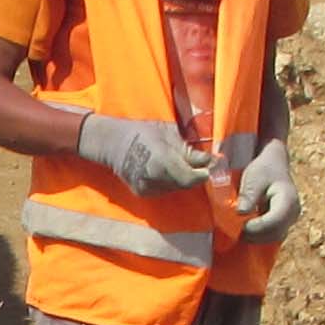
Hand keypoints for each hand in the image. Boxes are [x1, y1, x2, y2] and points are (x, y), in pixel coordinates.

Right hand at [77, 113, 220, 195]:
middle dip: (194, 174)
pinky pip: (165, 189)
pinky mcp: (142, 193)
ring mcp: (146, 188)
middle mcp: (153, 178)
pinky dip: (170, 181)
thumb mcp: (168, 133)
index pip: (190, 178)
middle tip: (198, 162)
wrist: (113, 143)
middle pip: (185, 184)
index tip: (212, 165)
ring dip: (182, 177)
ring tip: (177, 162)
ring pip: (175, 188)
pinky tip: (164, 169)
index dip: (203, 173)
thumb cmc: (142, 131)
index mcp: (161, 161)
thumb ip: (189, 150)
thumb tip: (211, 160)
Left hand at [231, 133, 299, 242]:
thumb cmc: (264, 169)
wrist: (273, 165)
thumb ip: (248, 195)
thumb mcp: (253, 177)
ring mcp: (289, 220)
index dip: (256, 227)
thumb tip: (241, 213)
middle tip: (235, 231)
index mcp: (288, 200)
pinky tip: (245, 230)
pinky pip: (271, 236)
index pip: (274, 221)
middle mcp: (293, 213)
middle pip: (274, 233)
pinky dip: (258, 236)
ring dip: (255, 238)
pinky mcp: (283, 224)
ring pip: (273, 238)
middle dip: (254, 235)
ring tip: (239, 230)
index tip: (240, 226)